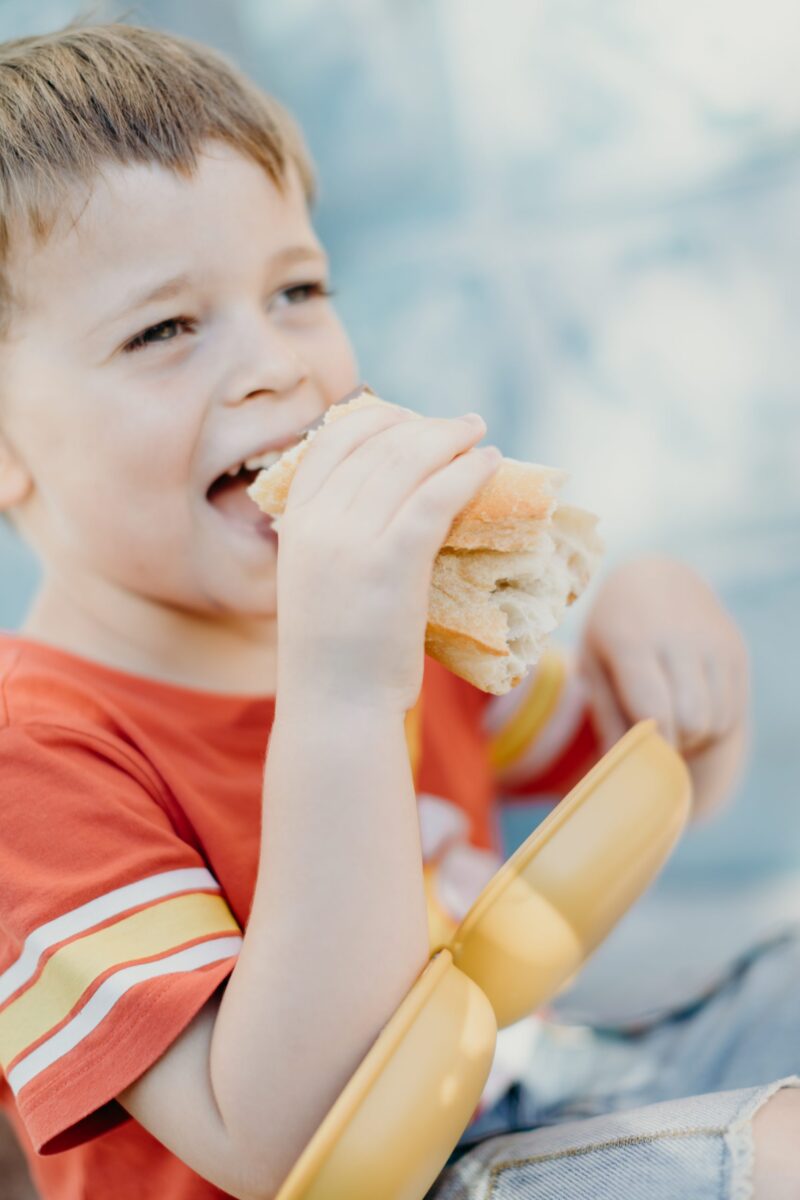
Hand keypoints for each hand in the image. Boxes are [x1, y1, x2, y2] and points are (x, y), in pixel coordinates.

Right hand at [274, 405, 500, 714]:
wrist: (336, 706)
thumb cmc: (336, 654)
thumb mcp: (318, 581)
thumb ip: (338, 538)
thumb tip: (390, 500)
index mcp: (295, 523)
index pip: (330, 443)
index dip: (373, 419)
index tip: (406, 418)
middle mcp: (318, 522)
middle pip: (376, 446)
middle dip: (423, 426)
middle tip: (459, 425)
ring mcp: (352, 539)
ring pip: (408, 462)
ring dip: (450, 439)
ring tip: (478, 434)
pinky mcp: (392, 560)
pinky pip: (435, 496)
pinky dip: (466, 472)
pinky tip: (488, 463)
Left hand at [578, 557, 748, 759]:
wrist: (656, 579)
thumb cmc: (612, 631)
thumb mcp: (594, 664)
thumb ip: (606, 715)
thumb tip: (620, 768)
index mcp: (632, 639)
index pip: (655, 710)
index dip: (651, 745)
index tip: (639, 754)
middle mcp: (679, 637)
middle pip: (693, 720)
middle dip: (674, 742)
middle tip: (654, 736)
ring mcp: (714, 642)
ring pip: (716, 721)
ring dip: (693, 736)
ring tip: (668, 719)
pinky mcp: (735, 651)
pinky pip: (731, 712)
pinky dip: (710, 725)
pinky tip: (688, 708)